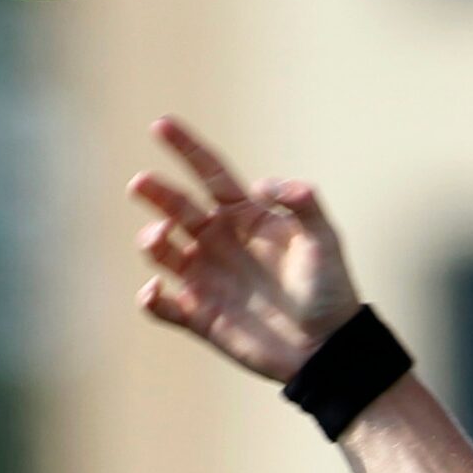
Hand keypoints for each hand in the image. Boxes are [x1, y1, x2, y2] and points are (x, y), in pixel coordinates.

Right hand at [127, 115, 364, 382]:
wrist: (328, 348)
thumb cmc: (330, 290)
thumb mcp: (325, 241)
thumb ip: (304, 204)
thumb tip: (263, 184)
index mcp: (246, 217)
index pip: (210, 174)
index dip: (186, 149)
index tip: (160, 124)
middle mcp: (220, 242)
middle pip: (178, 207)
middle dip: (157, 193)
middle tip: (142, 183)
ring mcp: (206, 278)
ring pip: (162, 251)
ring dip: (152, 240)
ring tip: (160, 237)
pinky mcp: (199, 316)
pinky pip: (161, 305)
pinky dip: (150, 298)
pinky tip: (155, 291)